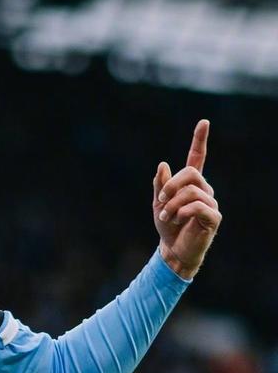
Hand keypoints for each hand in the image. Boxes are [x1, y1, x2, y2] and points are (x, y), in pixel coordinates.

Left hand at [153, 119, 221, 278]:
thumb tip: (163, 164)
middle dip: (171, 186)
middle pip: (190, 173)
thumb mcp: (158, 204)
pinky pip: (198, 206)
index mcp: (191, 184)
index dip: (200, 140)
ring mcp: (211, 203)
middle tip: (160, 201)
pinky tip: (177, 220)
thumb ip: (160, 185)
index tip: (204, 122)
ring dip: (172, 204)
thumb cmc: (168, 227)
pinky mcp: (214, 218)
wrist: (172, 251)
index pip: (198, 158)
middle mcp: (204, 190)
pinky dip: (182, 212)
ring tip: (166, 217)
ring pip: (191, 191)